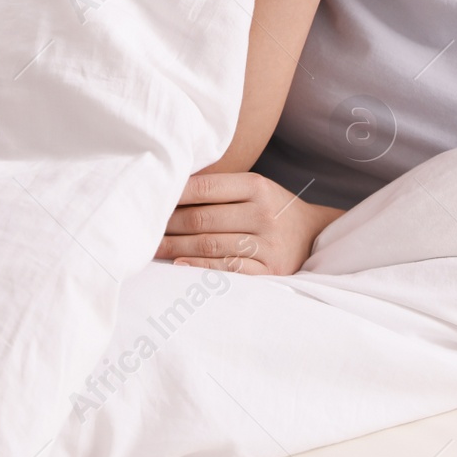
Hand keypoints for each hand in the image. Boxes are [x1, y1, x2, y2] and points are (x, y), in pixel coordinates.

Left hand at [155, 172, 345, 275]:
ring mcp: (267, 243)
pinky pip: (228, 270)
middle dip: (167, 225)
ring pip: (210, 245)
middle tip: (141, 229)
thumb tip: (168, 191)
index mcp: (256, 186)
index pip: (204, 188)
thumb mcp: (254, 188)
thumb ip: (219, 189)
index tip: (147, 200)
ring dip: (175, 247)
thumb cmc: (272, 208)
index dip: (172, 195)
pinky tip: (179, 265)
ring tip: (151, 248)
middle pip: (202, 219)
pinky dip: (201, 268)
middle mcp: (263, 213)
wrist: (315, 235)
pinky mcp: (271, 270)